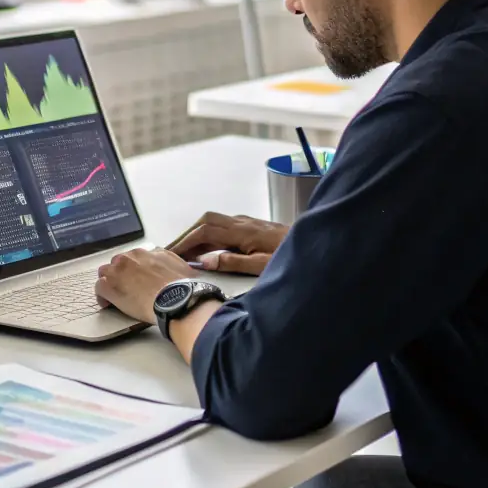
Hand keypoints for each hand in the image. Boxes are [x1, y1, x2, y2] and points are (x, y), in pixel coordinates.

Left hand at [95, 248, 197, 323]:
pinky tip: (108, 304)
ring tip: (116, 296)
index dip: (133, 269)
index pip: (132, 258)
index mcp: (144, 252)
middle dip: (120, 274)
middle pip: (117, 264)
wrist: (175, 298)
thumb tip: (168, 265)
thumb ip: (168, 261)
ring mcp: (116, 271)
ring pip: (105, 273)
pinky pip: (99, 288)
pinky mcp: (109, 286)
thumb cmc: (181, 285)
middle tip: (128, 288)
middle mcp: (128, 258)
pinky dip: (102, 296)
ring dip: (109, 283)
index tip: (137, 279)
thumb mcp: (178, 264)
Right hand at [168, 212, 287, 275]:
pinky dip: (210, 234)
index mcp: (242, 232)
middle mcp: (242, 223)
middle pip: (206, 221)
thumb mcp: (261, 266)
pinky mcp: (253, 226)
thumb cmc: (289, 258)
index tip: (172, 253)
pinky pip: (224, 225)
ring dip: (198, 234)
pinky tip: (210, 248)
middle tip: (173, 250)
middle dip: (187, 235)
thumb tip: (205, 260)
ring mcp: (248, 223)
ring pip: (214, 222)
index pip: (205, 232)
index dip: (186, 242)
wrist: (315, 246)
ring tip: (186, 252)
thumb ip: (233, 262)